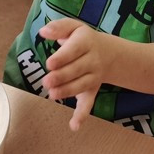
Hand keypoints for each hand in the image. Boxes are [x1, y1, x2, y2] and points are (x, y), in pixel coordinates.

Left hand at [38, 18, 114, 132]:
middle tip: (46, 81)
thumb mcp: (73, 27)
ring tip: (52, 94)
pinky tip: (74, 126)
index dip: (62, 57)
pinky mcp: (92, 90)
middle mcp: (93, 60)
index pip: (74, 50)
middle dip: (62, 77)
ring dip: (67, 92)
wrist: (110, 54)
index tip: (50, 63)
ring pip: (81, 86)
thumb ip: (58, 27)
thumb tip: (43, 31)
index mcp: (86, 42)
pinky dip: (82, 115)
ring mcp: (94, 77)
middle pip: (77, 69)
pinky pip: (89, 103)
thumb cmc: (83, 39)